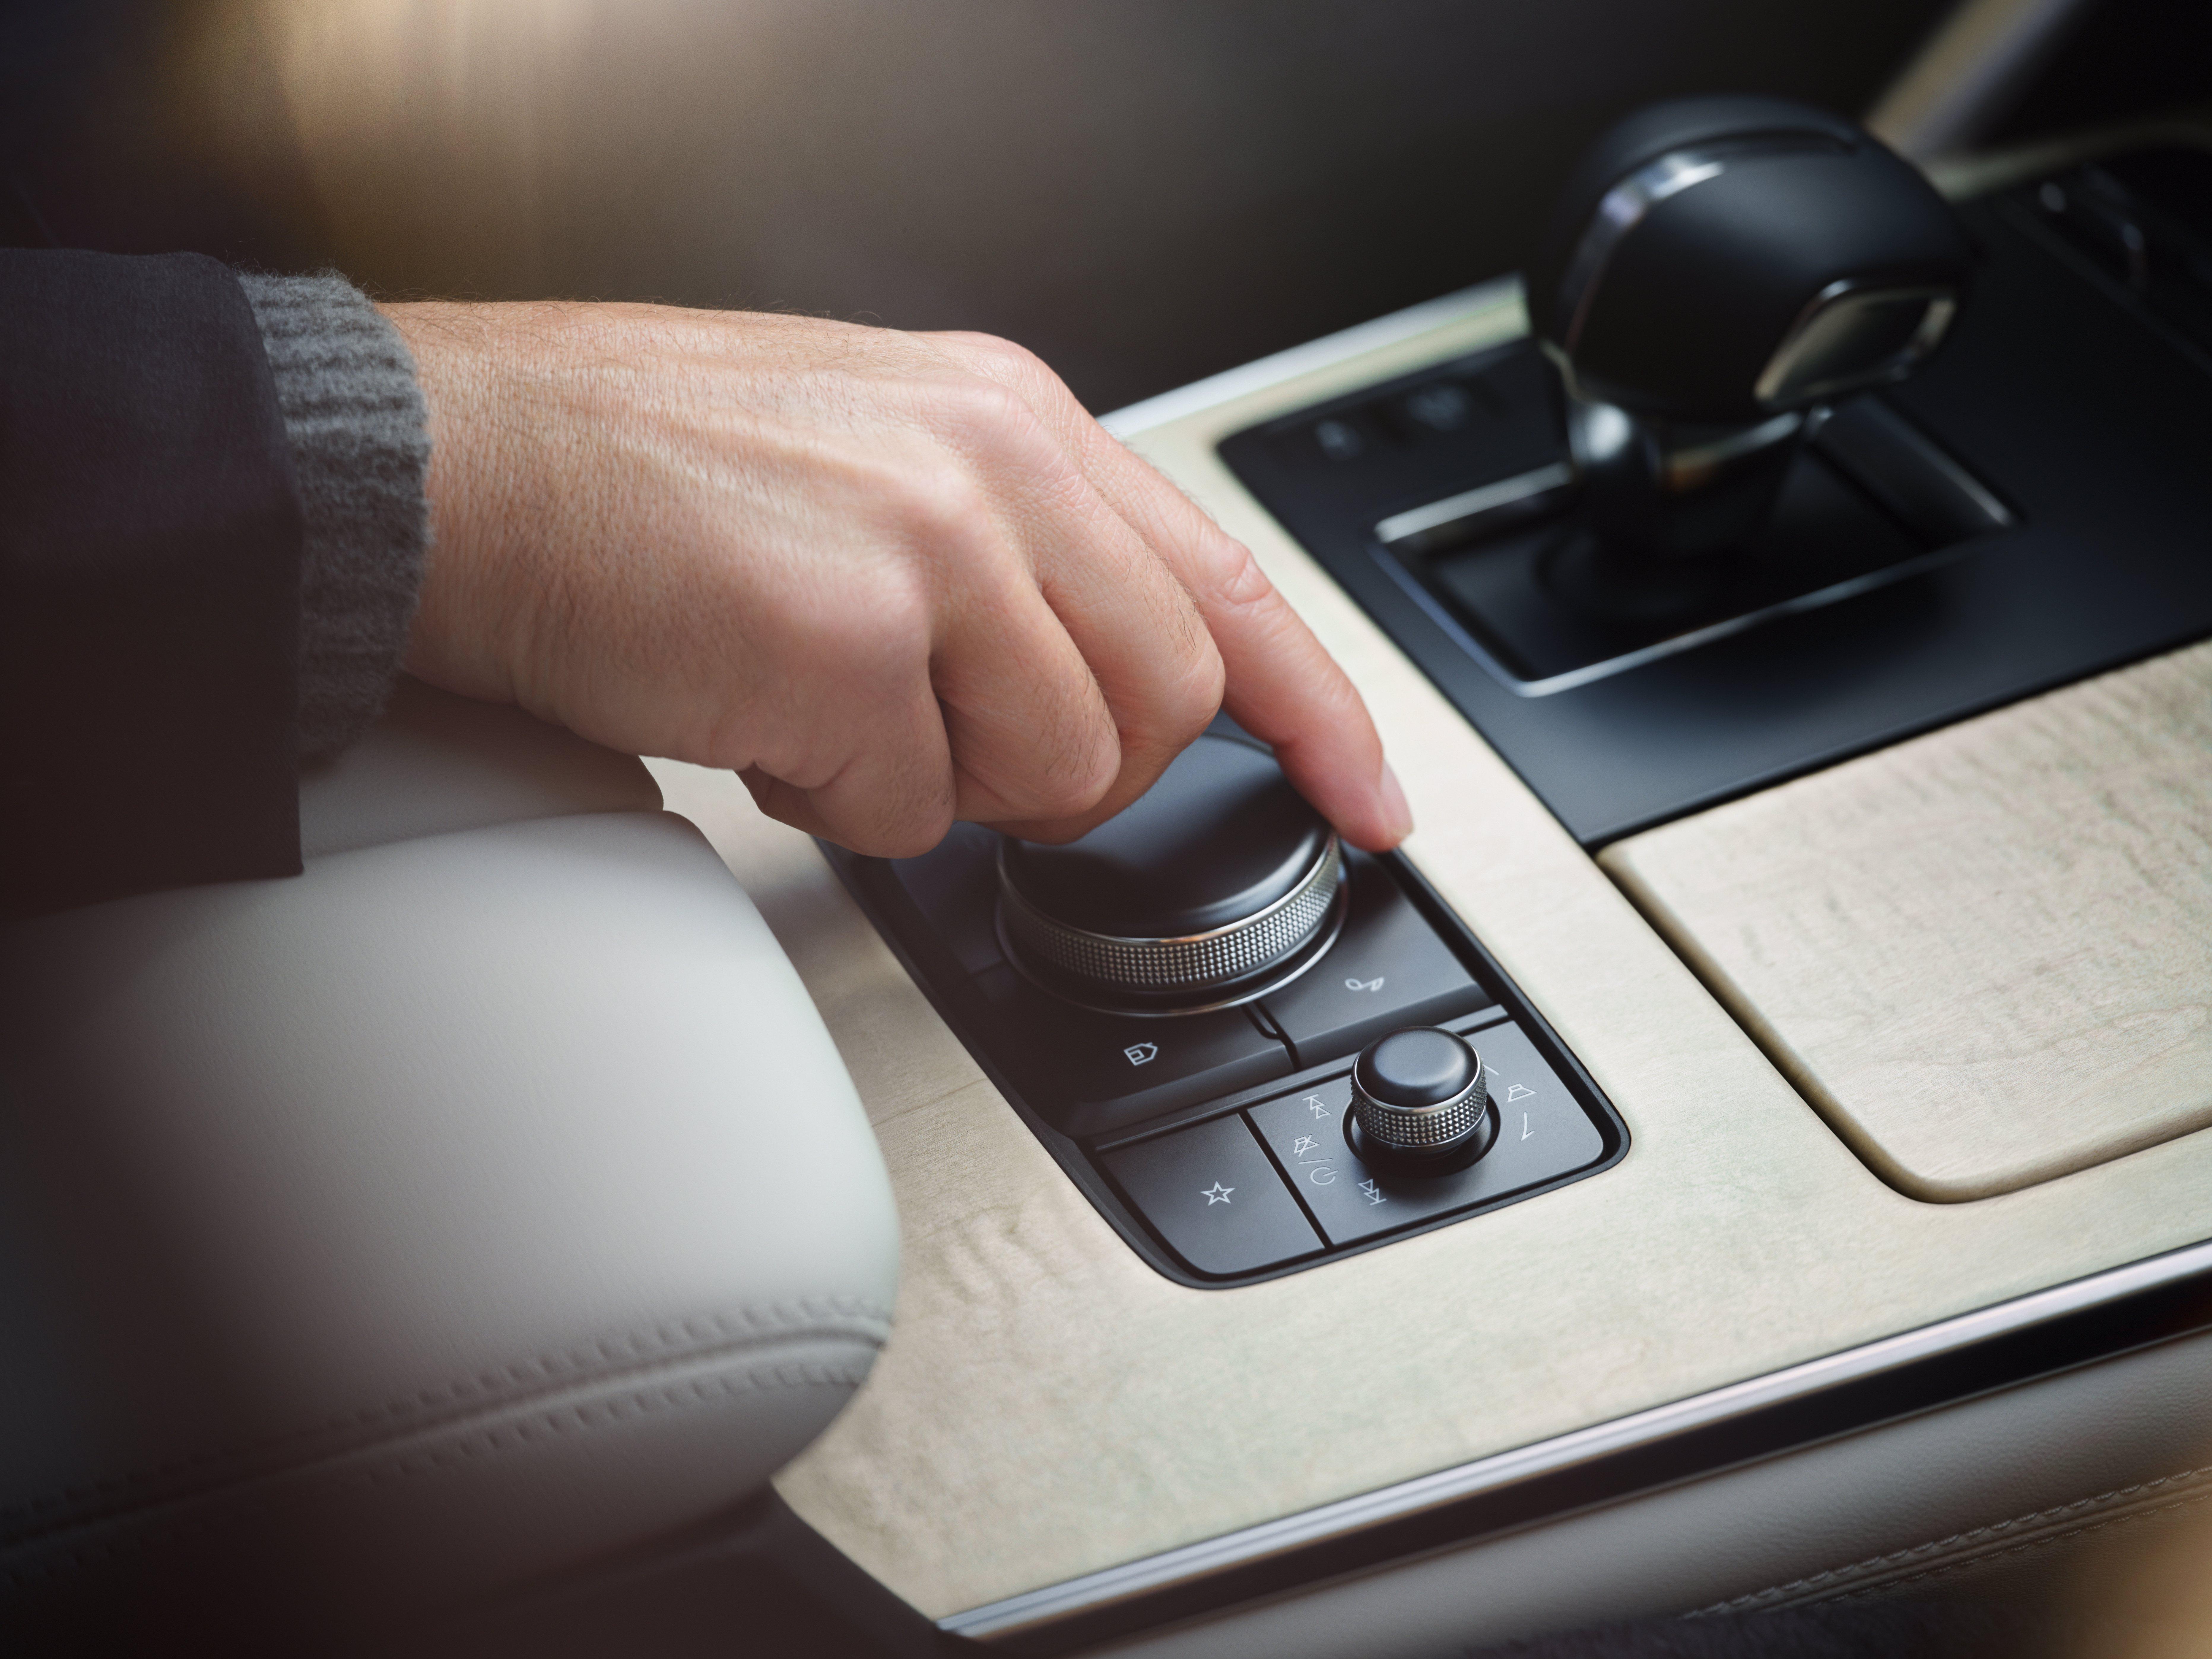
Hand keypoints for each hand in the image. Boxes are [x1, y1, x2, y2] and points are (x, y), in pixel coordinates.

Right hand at [378, 302, 1411, 856]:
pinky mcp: (846, 646)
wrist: (457, 463)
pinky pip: (907, 812)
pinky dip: (834, 803)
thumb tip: (1087, 671)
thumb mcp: (875, 457)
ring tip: (832, 714)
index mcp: (1012, 417)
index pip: (1228, 581)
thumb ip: (1013, 548)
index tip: (1364, 795)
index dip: (1318, 710)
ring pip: (1050, 773)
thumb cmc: (641, 468)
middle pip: (1158, 706)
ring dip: (945, 785)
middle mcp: (991, 466)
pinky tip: (758, 722)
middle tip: (959, 751)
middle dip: (1072, 772)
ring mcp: (926, 551)